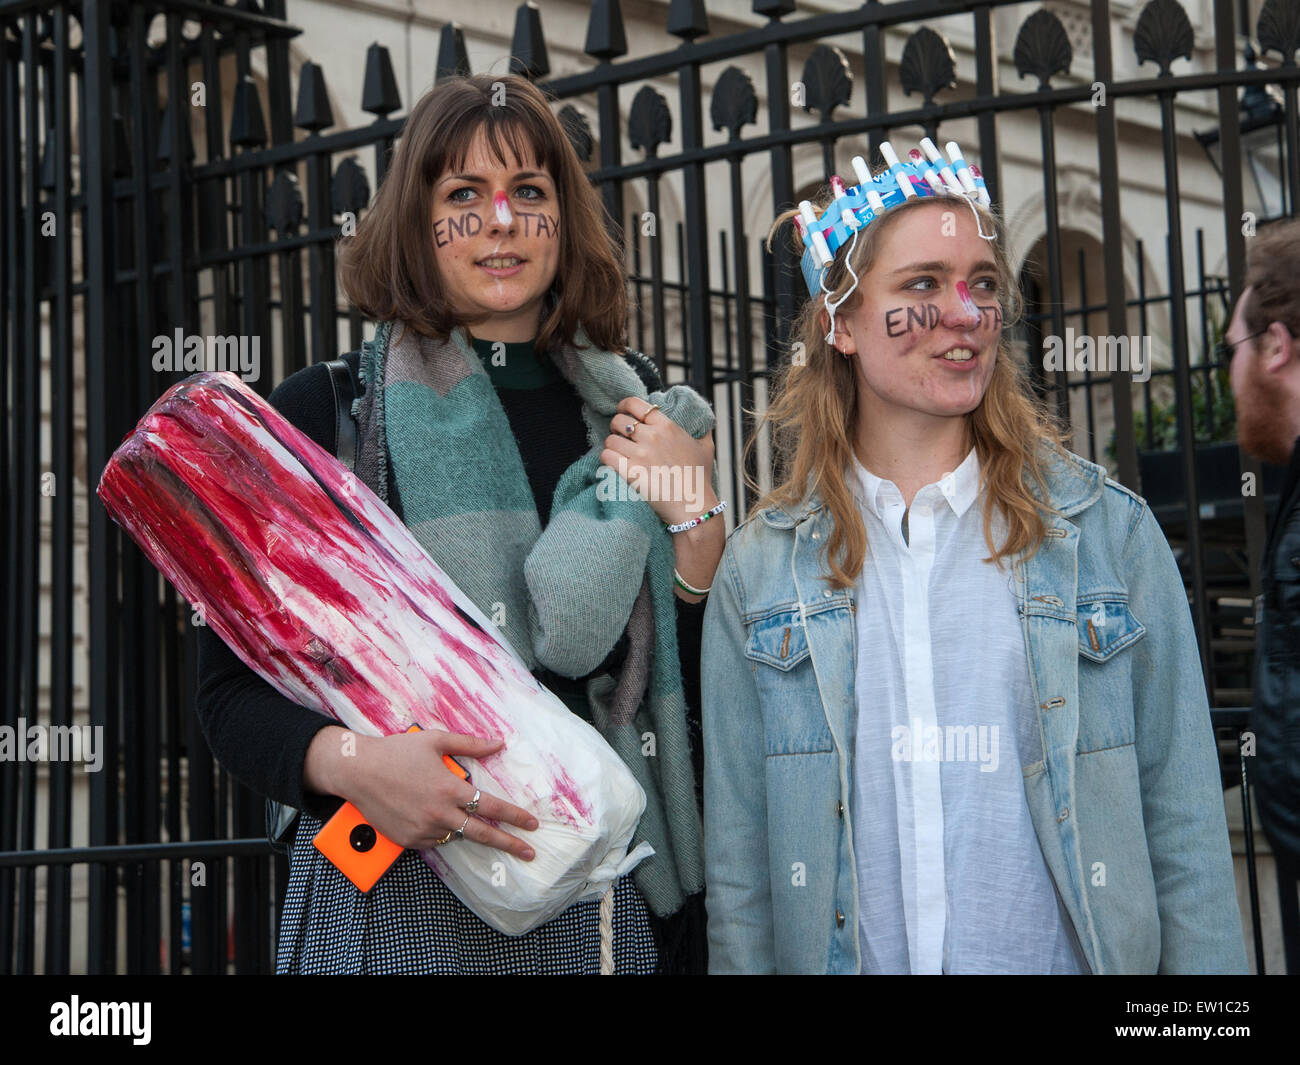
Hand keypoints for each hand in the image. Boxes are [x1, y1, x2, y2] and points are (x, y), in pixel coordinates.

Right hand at [344, 728, 538, 858]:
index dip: (515, 817)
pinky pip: (434, 840)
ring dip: (467, 831)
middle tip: (529, 852)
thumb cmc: (397, 751)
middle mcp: (439, 813)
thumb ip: (470, 745)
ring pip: (456, 836)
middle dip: (509, 844)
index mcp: (450, 789)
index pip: (492, 807)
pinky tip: (437, 819)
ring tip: (469, 822)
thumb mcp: (436, 740)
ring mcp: (423, 829)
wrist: (358, 771)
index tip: (532, 825)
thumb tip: (498, 744)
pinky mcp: (408, 840)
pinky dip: (441, 832)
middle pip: (482, 834)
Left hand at [601, 397, 716, 527]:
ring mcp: (640, 454)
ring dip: (612, 446)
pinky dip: (606, 459)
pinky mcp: (630, 472)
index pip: (635, 404)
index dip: (624, 406)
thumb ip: (704, 431)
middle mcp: (652, 437)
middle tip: (621, 436)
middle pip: (619, 421)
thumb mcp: (707, 448)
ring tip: (618, 453)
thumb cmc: (700, 478)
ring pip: (610, 439)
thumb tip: (705, 422)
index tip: (622, 411)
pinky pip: (606, 456)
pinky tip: (613, 463)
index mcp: (667, 426)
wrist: (693, 505)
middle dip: (616, 428)